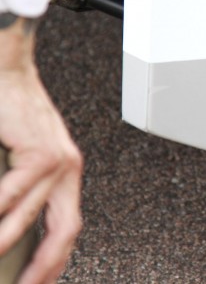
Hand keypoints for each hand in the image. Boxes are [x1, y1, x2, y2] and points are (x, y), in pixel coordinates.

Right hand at [0, 14, 81, 283]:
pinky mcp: (40, 150)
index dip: (57, 258)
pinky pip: (13, 191)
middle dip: (46, 265)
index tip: (43, 279)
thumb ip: (20, 192)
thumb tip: (7, 227)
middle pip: (65, 230)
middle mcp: (69, 170)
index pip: (67, 227)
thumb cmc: (10, 114)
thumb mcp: (21, 159)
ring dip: (5, 243)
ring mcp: (58, 161)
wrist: (10, 72)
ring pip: (29, 216)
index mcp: (67, 175)